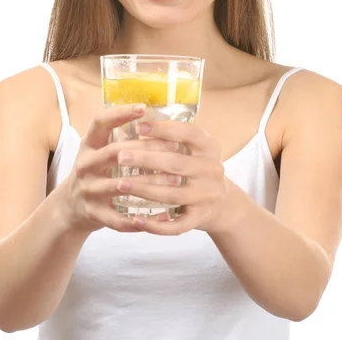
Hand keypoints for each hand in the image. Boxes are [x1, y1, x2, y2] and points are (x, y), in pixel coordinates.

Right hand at [56, 104, 180, 233]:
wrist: (71, 207)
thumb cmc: (98, 171)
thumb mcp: (101, 150)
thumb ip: (122, 137)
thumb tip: (161, 118)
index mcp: (89, 144)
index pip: (100, 122)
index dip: (120, 113)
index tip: (143, 108)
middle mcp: (85, 164)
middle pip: (115, 152)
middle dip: (146, 149)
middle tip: (174, 146)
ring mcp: (87, 190)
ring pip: (120, 186)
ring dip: (149, 182)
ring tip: (175, 180)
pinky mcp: (92, 213)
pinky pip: (117, 218)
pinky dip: (138, 219)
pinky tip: (159, 217)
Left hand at [116, 120, 230, 234]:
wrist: (222, 202)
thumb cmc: (196, 166)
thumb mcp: (194, 147)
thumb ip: (173, 135)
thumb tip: (136, 116)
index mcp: (209, 146)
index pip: (187, 133)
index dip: (162, 129)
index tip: (138, 126)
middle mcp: (212, 169)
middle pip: (175, 163)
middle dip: (145, 159)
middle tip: (120, 156)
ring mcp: (207, 195)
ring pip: (172, 194)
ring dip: (144, 189)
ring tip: (120, 184)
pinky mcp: (201, 218)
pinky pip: (176, 225)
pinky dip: (155, 225)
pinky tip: (135, 220)